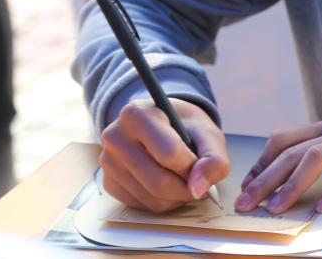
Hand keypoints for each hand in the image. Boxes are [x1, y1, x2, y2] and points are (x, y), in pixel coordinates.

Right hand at [99, 98, 230, 212]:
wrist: (164, 125)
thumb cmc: (186, 127)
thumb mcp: (207, 134)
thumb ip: (213, 159)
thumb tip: (199, 190)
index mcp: (138, 114)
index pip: (169, 153)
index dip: (192, 165)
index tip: (201, 162)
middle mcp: (115, 137)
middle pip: (159, 182)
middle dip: (186, 188)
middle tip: (197, 179)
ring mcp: (108, 162)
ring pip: (152, 199)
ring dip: (177, 197)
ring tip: (183, 179)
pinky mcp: (109, 183)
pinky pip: (142, 206)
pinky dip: (163, 202)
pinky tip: (167, 183)